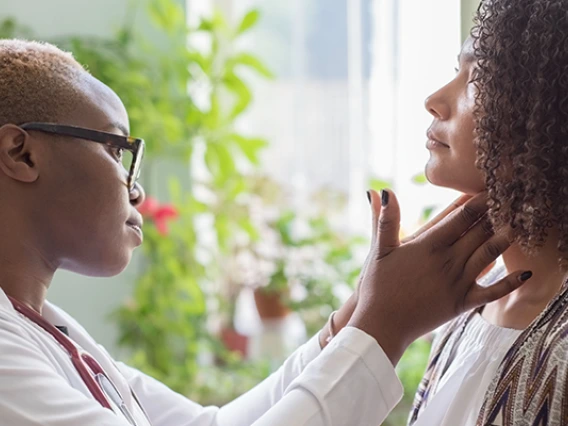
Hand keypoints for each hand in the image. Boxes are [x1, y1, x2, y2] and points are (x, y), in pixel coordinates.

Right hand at [348, 190, 530, 364]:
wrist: (382, 325)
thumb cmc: (377, 286)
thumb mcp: (379, 250)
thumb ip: (385, 219)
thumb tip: (383, 190)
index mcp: (428, 245)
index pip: (461, 216)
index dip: (478, 201)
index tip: (490, 188)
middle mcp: (448, 261)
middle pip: (478, 231)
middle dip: (495, 214)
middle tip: (509, 200)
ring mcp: (458, 283)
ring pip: (488, 255)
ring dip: (504, 238)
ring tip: (518, 223)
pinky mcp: (462, 303)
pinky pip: (492, 291)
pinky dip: (510, 282)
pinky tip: (525, 273)